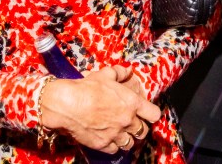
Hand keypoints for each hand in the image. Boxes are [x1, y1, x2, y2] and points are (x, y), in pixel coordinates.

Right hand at [39, 66, 160, 151]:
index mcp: (132, 103)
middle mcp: (127, 120)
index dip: (152, 113)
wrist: (68, 104)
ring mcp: (116, 134)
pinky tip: (109, 139)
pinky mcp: (103, 144)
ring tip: (121, 133)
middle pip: (143, 131)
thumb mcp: (106, 74)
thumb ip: (120, 72)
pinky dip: (113, 146)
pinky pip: (115, 150)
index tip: (147, 113)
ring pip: (130, 143)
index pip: (154, 114)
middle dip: (139, 128)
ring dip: (127, 138)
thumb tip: (128, 71)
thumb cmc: (88, 87)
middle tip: (132, 124)